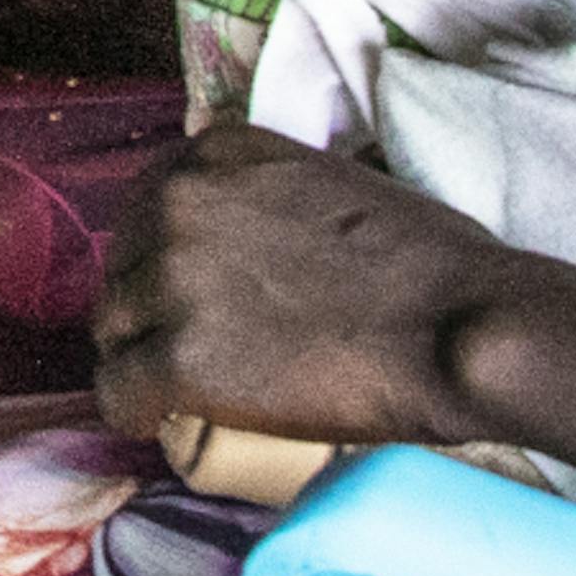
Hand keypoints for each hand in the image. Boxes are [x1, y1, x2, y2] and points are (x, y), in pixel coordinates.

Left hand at [91, 119, 533, 462]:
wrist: (461, 325)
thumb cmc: (429, 260)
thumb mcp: (326, 186)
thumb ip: (262, 199)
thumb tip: (241, 237)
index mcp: (214, 155)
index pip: (146, 208)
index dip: (162, 259)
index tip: (186, 293)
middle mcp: (178, 203)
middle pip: (125, 269)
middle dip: (150, 310)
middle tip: (191, 348)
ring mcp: (172, 279)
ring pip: (114, 329)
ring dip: (143, 359)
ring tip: (181, 389)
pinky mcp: (179, 357)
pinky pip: (118, 392)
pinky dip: (137, 411)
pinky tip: (162, 420)